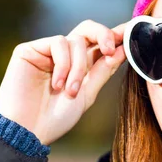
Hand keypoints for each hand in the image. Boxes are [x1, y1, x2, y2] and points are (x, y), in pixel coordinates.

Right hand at [0, 20, 126, 144]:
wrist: (28, 132)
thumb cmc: (56, 118)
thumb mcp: (87, 94)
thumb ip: (103, 71)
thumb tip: (123, 49)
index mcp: (80, 65)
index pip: (100, 43)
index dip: (116, 35)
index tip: (133, 29)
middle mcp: (64, 55)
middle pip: (88, 29)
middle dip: (104, 35)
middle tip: (111, 50)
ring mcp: (46, 51)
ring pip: (76, 41)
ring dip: (79, 67)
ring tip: (70, 91)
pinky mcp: (29, 50)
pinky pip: (58, 43)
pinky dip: (63, 64)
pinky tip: (57, 84)